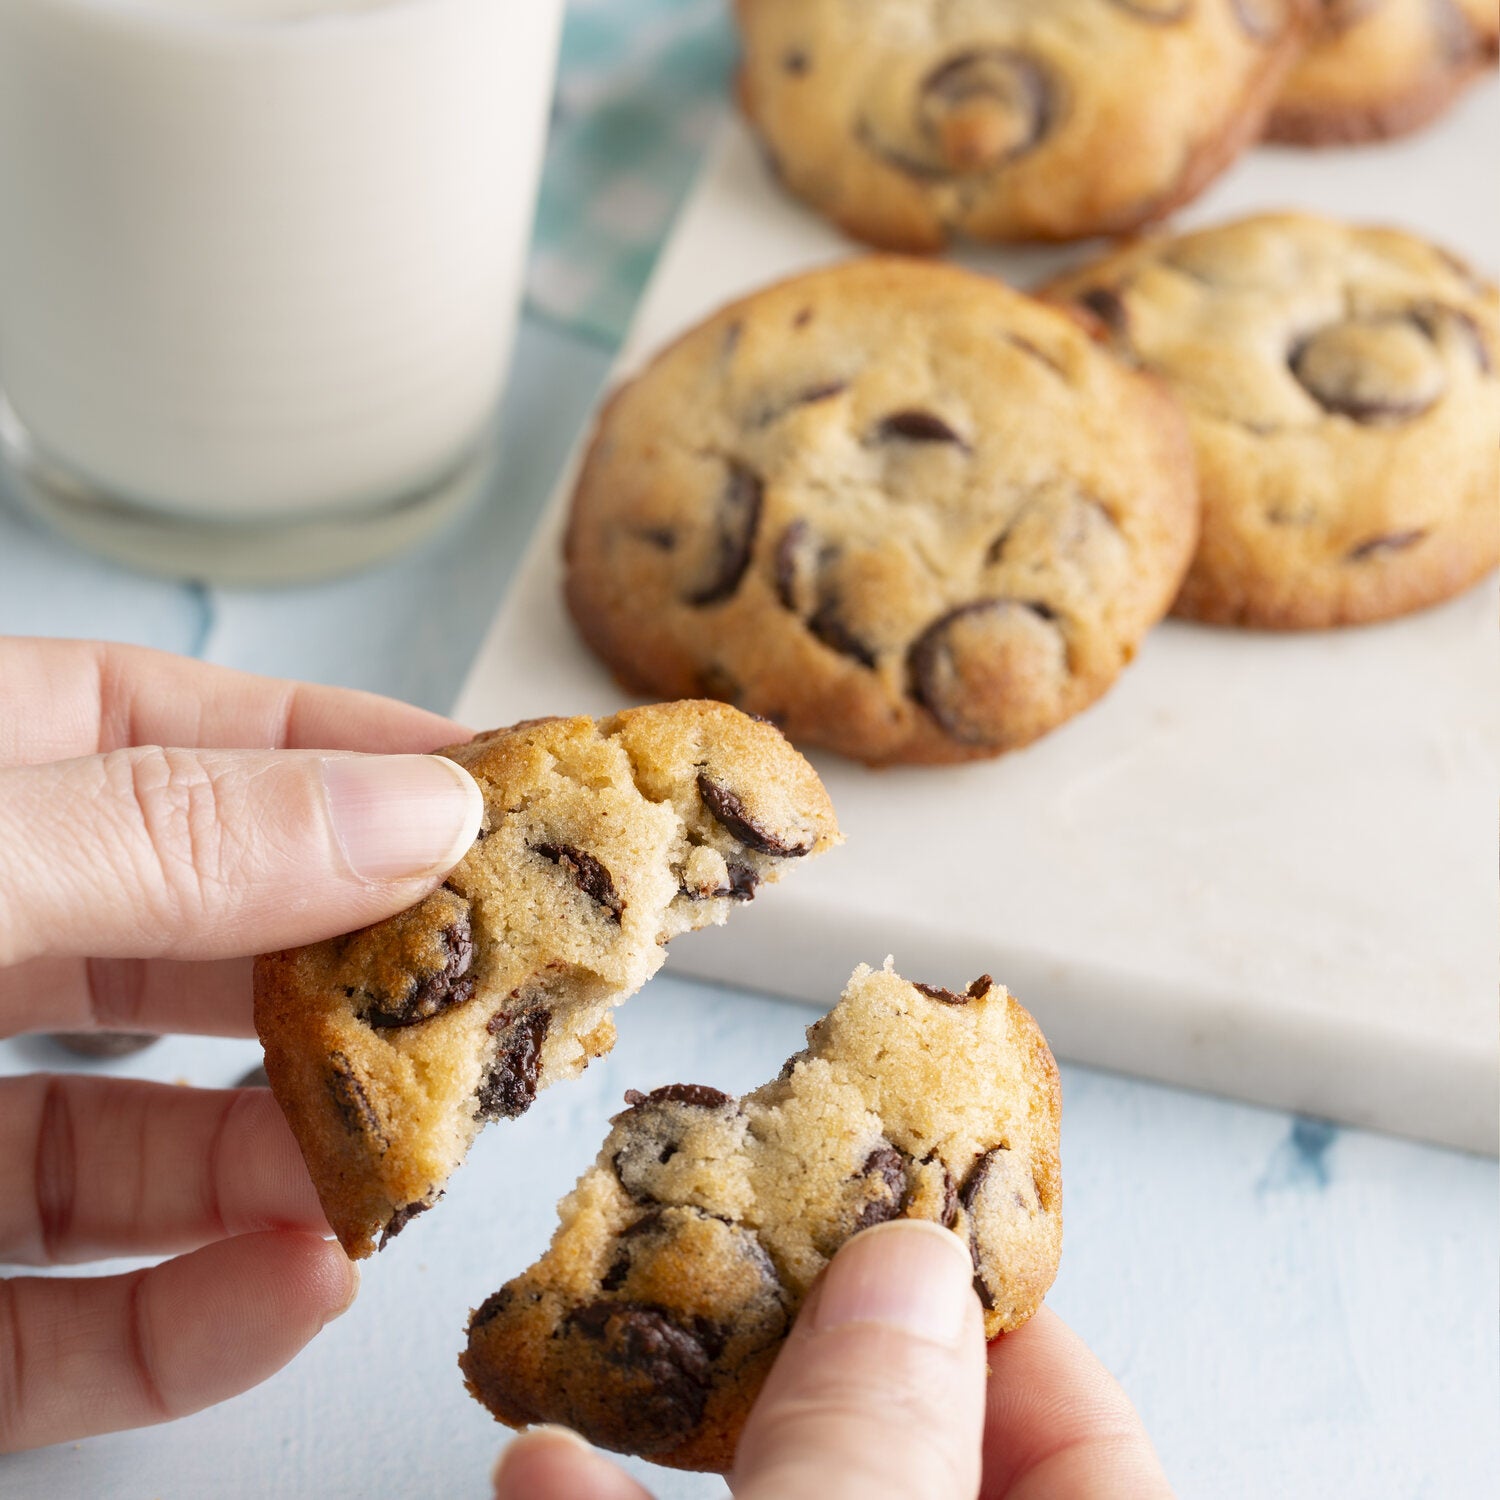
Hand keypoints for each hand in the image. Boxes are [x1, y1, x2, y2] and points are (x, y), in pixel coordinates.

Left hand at [0, 637, 482, 1451]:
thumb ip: (158, 841)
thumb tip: (408, 814)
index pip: (159, 732)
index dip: (336, 749)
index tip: (497, 788)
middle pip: (193, 944)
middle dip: (357, 971)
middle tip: (512, 988)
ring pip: (151, 1144)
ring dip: (298, 1159)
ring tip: (422, 1161)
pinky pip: (69, 1326)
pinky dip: (192, 1320)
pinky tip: (295, 1286)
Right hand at [492, 1220, 1173, 1499]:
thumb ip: (878, 1458)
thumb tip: (906, 1265)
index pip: (1081, 1427)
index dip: (974, 1305)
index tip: (868, 1214)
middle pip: (915, 1451)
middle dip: (799, 1347)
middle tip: (724, 1248)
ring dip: (684, 1425)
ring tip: (605, 1331)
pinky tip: (541, 1468)